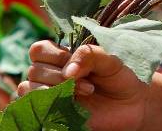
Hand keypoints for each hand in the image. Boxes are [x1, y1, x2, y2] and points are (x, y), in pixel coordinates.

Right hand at [19, 41, 147, 130]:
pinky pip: (31, 105)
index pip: (39, 50)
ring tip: (86, 92)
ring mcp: (50, 93)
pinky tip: (71, 103)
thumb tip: (67, 71)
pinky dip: (48, 102)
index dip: (53, 55)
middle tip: (89, 84)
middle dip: (60, 76)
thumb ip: (89, 55)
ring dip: (56, 89)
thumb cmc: (122, 79)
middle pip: (34, 69)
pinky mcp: (50, 111)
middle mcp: (53, 74)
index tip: (75, 61)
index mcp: (64, 58)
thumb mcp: (111, 60)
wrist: (132, 106)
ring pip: (29, 86)